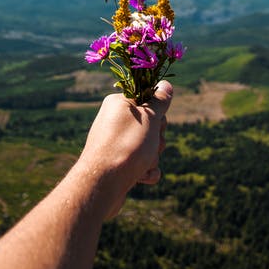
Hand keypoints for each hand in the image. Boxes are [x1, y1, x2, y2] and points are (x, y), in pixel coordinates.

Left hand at [77, 80, 172, 217]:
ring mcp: (117, 144)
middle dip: (157, 138)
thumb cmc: (127, 145)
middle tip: (150, 143)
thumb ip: (160, 101)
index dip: (158, 113)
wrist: (102, 184)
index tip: (156, 121)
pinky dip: (146, 171)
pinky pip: (142, 164)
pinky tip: (141, 176)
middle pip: (152, 125)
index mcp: (119, 104)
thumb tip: (166, 84)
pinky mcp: (119, 164)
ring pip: (149, 146)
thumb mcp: (149, 117)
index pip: (148, 101)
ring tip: (141, 162)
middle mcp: (116, 121)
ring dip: (152, 156)